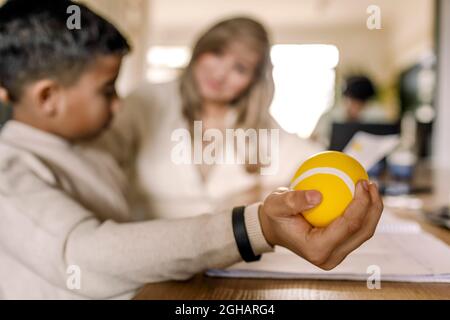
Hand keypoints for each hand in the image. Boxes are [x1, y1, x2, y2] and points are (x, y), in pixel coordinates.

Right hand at [259, 180, 382, 269]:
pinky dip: (363, 211)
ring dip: (372, 209)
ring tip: (371, 186)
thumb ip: (293, 200)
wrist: (273, 228)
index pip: (348, 226)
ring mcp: (337, 255)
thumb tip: (318, 195)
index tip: (361, 181)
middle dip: (373, 207)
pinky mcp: (340, 248)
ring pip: (364, 232)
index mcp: (317, 249)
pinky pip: (358, 229)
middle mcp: (330, 257)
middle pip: (363, 232)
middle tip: (371, 183)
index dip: (361, 204)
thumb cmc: (274, 215)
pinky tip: (362, 192)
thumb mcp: (275, 205)